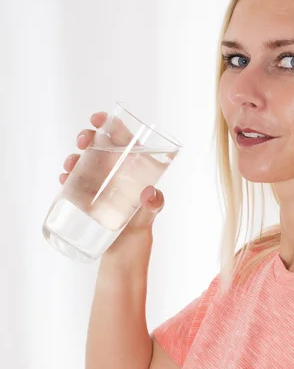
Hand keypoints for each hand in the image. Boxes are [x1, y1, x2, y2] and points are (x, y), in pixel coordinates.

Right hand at [60, 112, 165, 232]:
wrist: (123, 250)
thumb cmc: (140, 226)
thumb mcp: (149, 215)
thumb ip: (154, 205)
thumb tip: (151, 194)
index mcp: (132, 166)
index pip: (123, 138)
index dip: (110, 123)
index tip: (98, 118)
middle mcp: (114, 170)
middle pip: (99, 144)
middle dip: (87, 136)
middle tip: (82, 140)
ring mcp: (98, 181)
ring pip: (84, 160)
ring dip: (73, 156)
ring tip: (70, 164)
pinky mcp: (85, 194)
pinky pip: (73, 180)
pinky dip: (66, 176)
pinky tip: (64, 179)